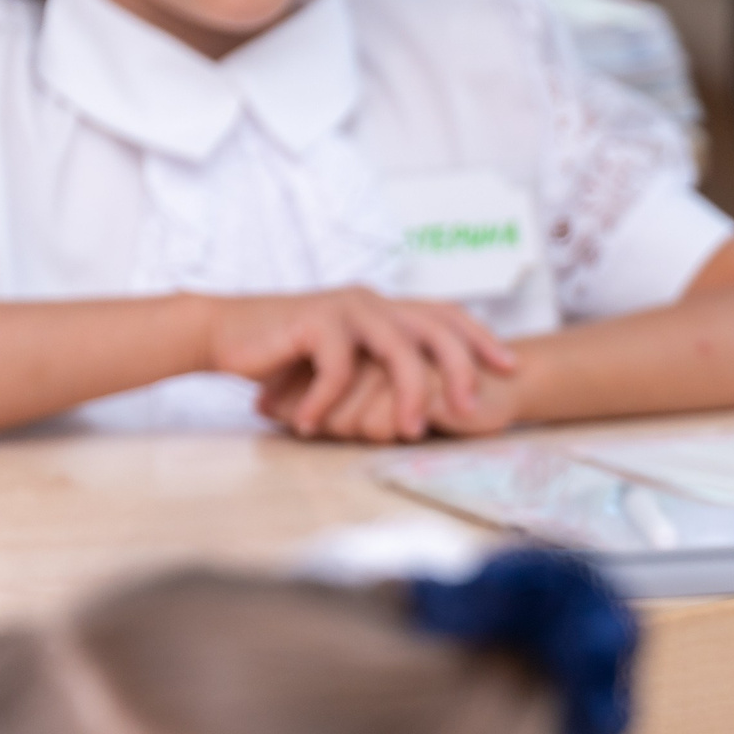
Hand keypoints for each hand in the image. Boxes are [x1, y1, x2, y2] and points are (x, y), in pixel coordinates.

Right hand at [207, 289, 515, 441]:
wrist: (223, 335)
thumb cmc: (288, 356)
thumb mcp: (348, 359)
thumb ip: (383, 366)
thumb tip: (430, 399)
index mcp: (387, 307)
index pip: (448, 315)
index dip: (482, 338)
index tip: (510, 366)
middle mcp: (374, 301)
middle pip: (436, 330)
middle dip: (461, 370)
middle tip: (469, 410)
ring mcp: (346, 308)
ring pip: (397, 351)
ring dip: (406, 396)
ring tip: (409, 432)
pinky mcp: (314, 319)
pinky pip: (338, 367)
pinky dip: (329, 402)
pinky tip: (312, 426)